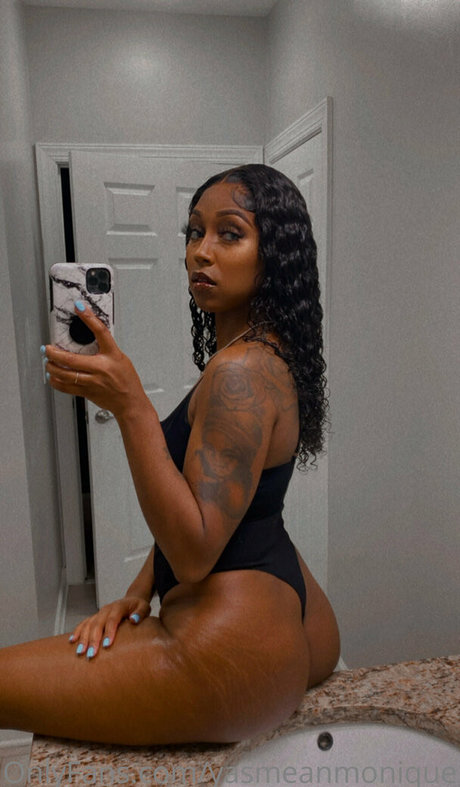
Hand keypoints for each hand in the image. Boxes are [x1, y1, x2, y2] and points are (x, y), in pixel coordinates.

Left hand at [44, 302, 146, 417]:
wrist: (130, 402)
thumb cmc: (127, 380)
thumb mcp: (120, 358)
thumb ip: (104, 349)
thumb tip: (89, 338)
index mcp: (113, 356)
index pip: (101, 332)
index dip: (89, 318)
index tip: (80, 307)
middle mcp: (101, 368)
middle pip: (71, 359)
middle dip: (53, 353)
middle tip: (47, 348)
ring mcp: (93, 382)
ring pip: (65, 374)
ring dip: (51, 367)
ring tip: (47, 362)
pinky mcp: (87, 392)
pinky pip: (66, 387)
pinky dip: (55, 381)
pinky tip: (52, 376)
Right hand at [68, 596, 150, 658]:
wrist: (131, 600)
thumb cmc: (139, 607)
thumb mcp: (144, 607)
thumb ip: (140, 613)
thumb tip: (133, 620)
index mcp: (118, 607)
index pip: (112, 619)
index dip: (109, 632)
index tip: (106, 645)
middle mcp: (106, 609)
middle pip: (97, 624)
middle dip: (93, 640)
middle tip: (91, 655)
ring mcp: (99, 613)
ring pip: (88, 624)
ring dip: (83, 638)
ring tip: (80, 652)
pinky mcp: (95, 617)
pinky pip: (84, 623)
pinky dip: (77, 631)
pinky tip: (72, 641)